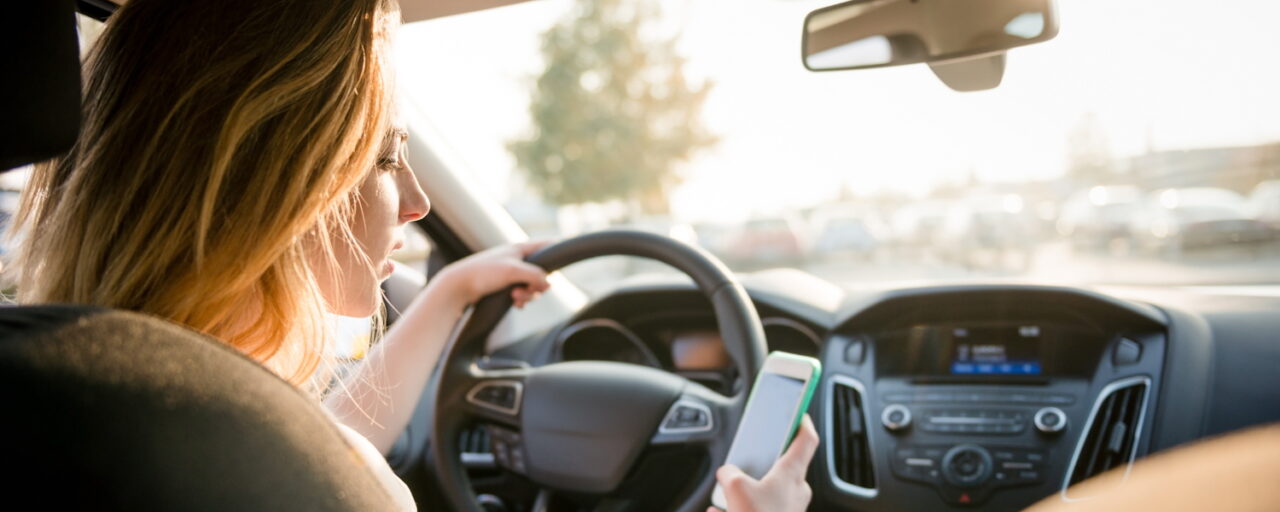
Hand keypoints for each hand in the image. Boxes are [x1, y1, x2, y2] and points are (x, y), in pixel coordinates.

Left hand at [433, 241, 551, 307]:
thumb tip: (549, 283)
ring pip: (532, 286)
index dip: (558, 249)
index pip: (547, 245)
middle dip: (537, 286)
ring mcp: (510, 273)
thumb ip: (535, 275)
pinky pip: (522, 294)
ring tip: (515, 298)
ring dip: (527, 295)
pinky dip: (521, 300)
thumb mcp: (513, 271)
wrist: (458, 286)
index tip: (568, 254)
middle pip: (542, 272)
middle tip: (527, 291)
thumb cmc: (483, 273)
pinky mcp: (504, 286)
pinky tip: (514, 304)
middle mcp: (517, 259)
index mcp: (520, 249)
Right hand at [709, 415, 818, 511]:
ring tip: (729, 490)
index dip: (802, 421)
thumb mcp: (736, 487)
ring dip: (751, 489)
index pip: (806, 439)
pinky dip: (741, 509)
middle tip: (752, 454)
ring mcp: (789, 511)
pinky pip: (760, 511)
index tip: (799, 412)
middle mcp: (796, 492)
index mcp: (792, 474)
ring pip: (770, 492)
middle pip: (785, 467)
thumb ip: (731, 473)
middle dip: (767, 461)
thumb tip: (728, 473)